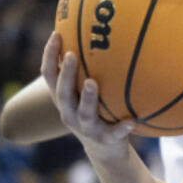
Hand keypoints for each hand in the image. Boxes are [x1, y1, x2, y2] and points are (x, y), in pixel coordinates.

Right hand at [41, 32, 133, 158]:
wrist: (105, 149)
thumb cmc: (96, 110)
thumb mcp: (87, 90)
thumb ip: (89, 68)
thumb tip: (100, 33)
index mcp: (64, 98)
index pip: (50, 75)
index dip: (50, 56)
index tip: (56, 34)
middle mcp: (70, 112)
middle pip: (62, 93)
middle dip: (66, 74)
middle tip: (72, 55)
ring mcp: (86, 128)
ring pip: (84, 114)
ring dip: (87, 98)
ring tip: (93, 83)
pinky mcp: (105, 139)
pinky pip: (114, 134)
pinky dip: (121, 128)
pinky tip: (132, 122)